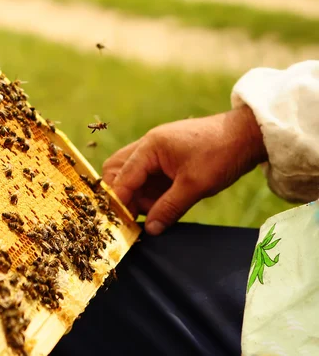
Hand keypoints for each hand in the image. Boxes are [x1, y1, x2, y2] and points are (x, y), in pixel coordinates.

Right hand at [102, 106, 266, 234]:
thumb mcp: (195, 185)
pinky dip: (148, 191)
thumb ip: (169, 208)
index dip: (118, 200)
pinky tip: (160, 205)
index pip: (121, 176)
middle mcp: (148, 146)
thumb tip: (150, 229)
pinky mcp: (167, 159)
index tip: (119, 222)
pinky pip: (147, 176)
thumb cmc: (221, 154)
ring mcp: (157, 151)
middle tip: (132, 215)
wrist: (248, 135)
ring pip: (131, 174)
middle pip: (116, 170)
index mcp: (150, 147)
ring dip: (136, 194)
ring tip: (153, 212)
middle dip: (121, 193)